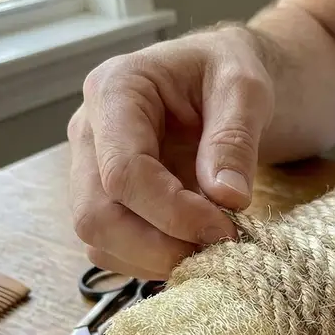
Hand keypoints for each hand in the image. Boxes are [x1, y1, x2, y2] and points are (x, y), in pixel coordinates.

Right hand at [67, 26, 273, 278]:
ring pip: (98, 241)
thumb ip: (234, 140)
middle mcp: (89, 132)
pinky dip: (151, 261)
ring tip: (209, 247)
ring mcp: (88, 170)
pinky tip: (191, 244)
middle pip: (95, 216)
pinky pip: (112, 249)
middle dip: (158, 248)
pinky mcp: (102, 200)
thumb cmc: (227, 73)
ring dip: (155, 260)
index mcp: (115, 91)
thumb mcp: (245, 89)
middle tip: (217, 251)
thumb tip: (227, 199)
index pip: (123, 172)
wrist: (219, 80)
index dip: (173, 213)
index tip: (224, 229)